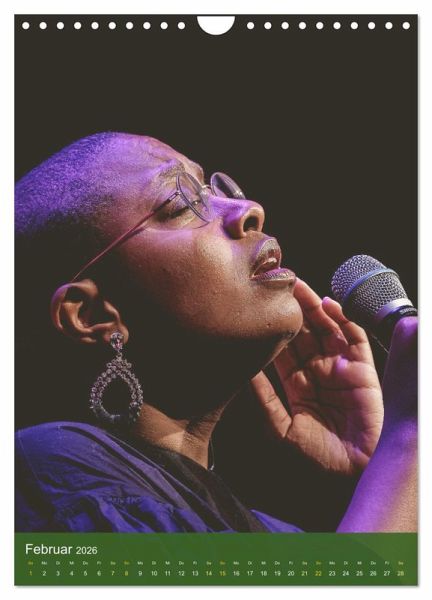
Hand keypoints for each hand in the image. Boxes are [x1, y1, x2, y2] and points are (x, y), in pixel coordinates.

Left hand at [250, 279, 383, 475]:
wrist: (353, 472)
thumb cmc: (317, 457)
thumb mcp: (281, 428)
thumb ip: (264, 399)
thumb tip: (244, 371)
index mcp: (299, 385)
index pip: (284, 349)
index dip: (274, 329)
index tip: (259, 309)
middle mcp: (319, 372)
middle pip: (304, 333)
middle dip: (292, 310)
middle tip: (277, 285)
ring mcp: (341, 369)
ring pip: (327, 329)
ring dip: (314, 307)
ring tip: (298, 286)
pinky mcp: (362, 369)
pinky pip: (354, 338)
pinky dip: (344, 320)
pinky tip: (329, 305)